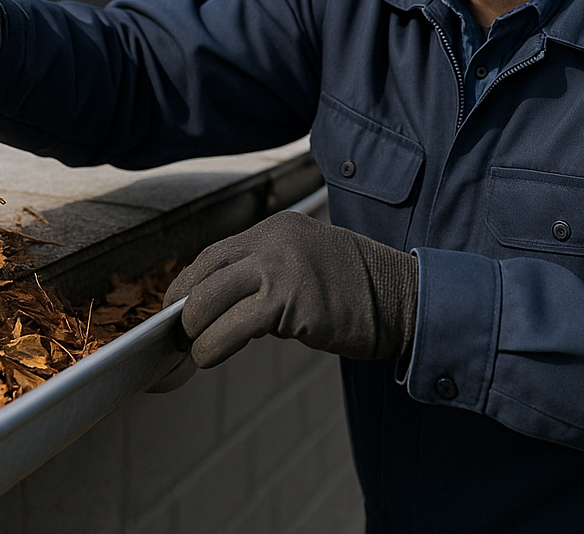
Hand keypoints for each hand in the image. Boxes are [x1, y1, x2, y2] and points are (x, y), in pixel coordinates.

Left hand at [164, 210, 417, 367]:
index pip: (216, 254)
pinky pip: (231, 327)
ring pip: (209, 300)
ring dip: (195, 332)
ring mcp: (281, 269)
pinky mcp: (289, 303)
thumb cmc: (360, 292)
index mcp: (278, 227)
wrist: (406, 301)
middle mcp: (275, 240)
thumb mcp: (309, 262)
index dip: (189, 284)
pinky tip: (212, 356)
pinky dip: (213, 346)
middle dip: (183, 307)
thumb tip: (221, 302)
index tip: (177, 306)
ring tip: (196, 350)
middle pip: (205, 273)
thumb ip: (269, 270)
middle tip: (177, 334)